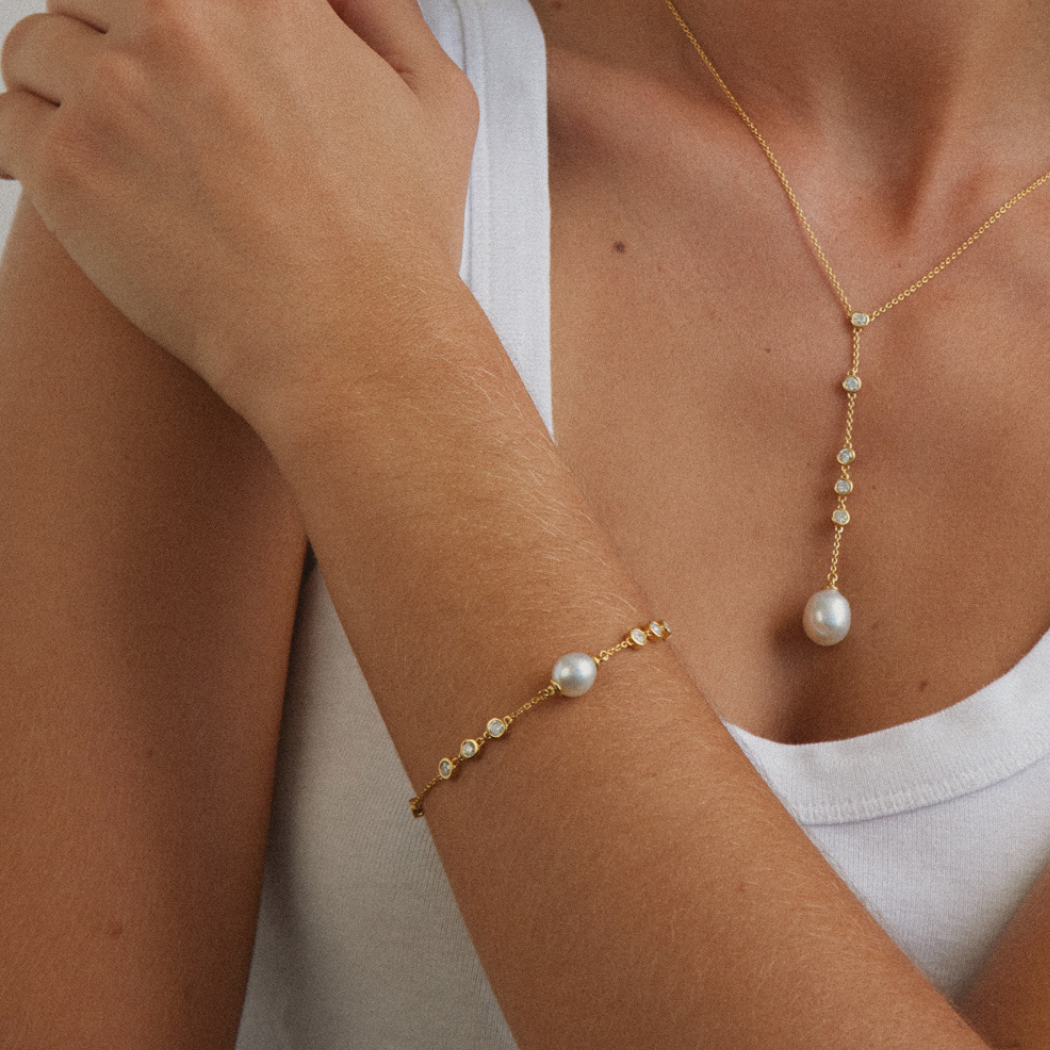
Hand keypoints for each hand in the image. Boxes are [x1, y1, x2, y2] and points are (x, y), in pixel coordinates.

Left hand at [0, 0, 477, 422]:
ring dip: (65, 91)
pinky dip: (32, 149)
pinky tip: (80, 182)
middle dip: (107, 37)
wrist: (352, 347)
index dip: (164, 17)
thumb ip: (383, 14)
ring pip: (39, 51)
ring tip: (108, 145)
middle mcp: (178, 24)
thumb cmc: (396, 241)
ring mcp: (115, 95)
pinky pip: (8, 125)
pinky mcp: (70, 172)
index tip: (162, 49)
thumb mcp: (435, 103)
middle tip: (134, 96)